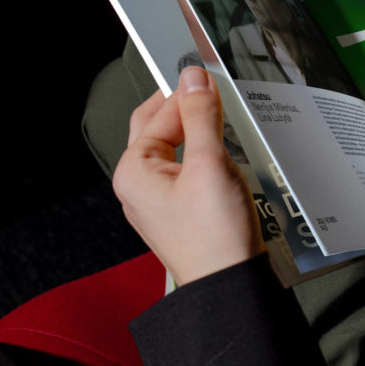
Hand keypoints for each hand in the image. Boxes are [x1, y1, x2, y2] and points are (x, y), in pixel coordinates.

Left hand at [113, 67, 263, 285]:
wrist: (230, 287)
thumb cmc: (215, 237)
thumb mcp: (210, 164)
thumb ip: (201, 116)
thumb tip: (193, 78)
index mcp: (134, 170)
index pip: (158, 113)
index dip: (187, 94)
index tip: (213, 79)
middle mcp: (138, 185)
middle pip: (160, 128)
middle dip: (187, 111)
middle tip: (218, 98)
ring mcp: (157, 200)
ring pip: (175, 149)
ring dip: (199, 134)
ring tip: (227, 128)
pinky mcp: (179, 211)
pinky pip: (186, 171)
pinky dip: (205, 157)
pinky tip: (227, 157)